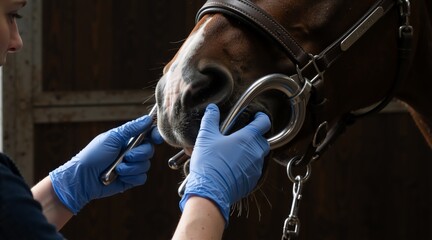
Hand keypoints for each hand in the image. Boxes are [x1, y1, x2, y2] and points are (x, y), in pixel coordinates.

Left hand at [49, 115, 162, 213]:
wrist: (82, 178)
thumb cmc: (93, 155)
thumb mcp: (112, 138)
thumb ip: (131, 129)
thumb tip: (147, 118)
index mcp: (127, 140)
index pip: (148, 135)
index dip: (155, 136)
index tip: (156, 138)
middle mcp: (131, 152)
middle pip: (149, 150)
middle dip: (139, 154)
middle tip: (127, 156)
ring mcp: (131, 166)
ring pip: (146, 166)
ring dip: (132, 168)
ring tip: (118, 169)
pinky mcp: (130, 180)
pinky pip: (141, 178)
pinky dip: (131, 177)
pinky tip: (120, 177)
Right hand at [180, 104, 270, 223]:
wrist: (210, 191)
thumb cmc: (209, 163)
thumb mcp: (206, 137)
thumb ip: (210, 119)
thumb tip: (212, 109)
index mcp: (248, 138)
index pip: (264, 123)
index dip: (261, 118)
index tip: (257, 117)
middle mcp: (256, 152)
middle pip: (263, 140)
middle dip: (255, 137)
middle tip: (241, 136)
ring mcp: (256, 168)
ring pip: (259, 156)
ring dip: (250, 152)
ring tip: (234, 153)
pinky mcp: (253, 181)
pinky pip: (254, 169)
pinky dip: (247, 166)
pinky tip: (233, 167)